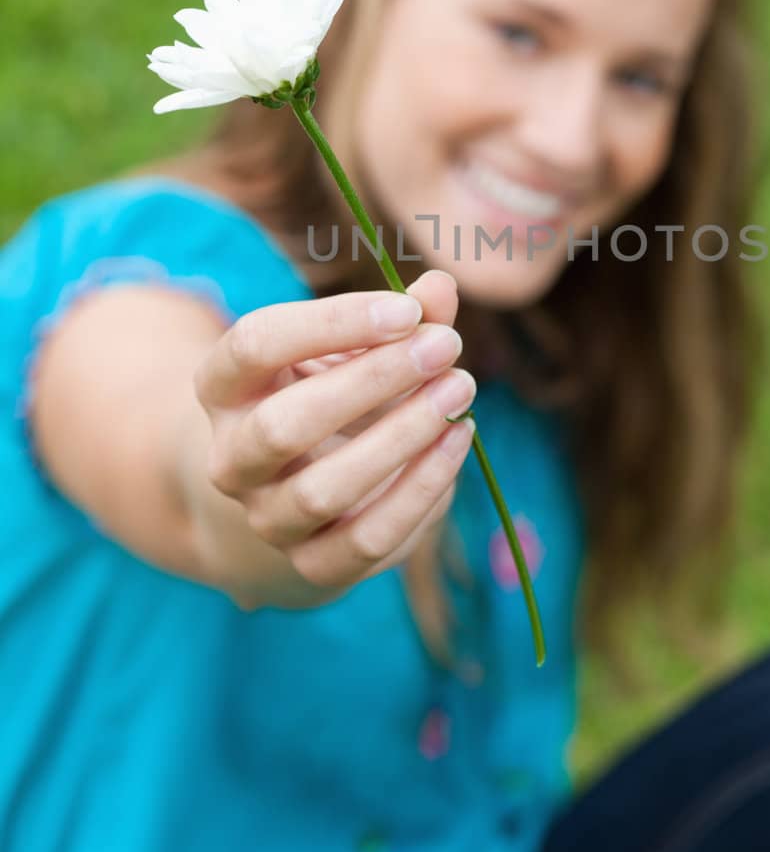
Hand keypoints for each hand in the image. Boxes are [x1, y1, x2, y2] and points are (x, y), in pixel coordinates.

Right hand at [192, 270, 475, 593]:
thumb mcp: (352, 348)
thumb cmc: (330, 394)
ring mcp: (267, 517)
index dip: (332, 322)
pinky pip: (366, 540)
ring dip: (402, 437)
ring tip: (461, 390)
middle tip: (446, 346)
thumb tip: (441, 287)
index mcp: (225, 387)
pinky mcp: (314, 564)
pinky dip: (421, 490)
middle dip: (373, 381)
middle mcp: (232, 457)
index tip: (408, 310)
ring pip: (322, 491)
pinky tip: (459, 438)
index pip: (255, 345)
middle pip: (284, 425)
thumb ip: (399, 317)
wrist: (297, 495)